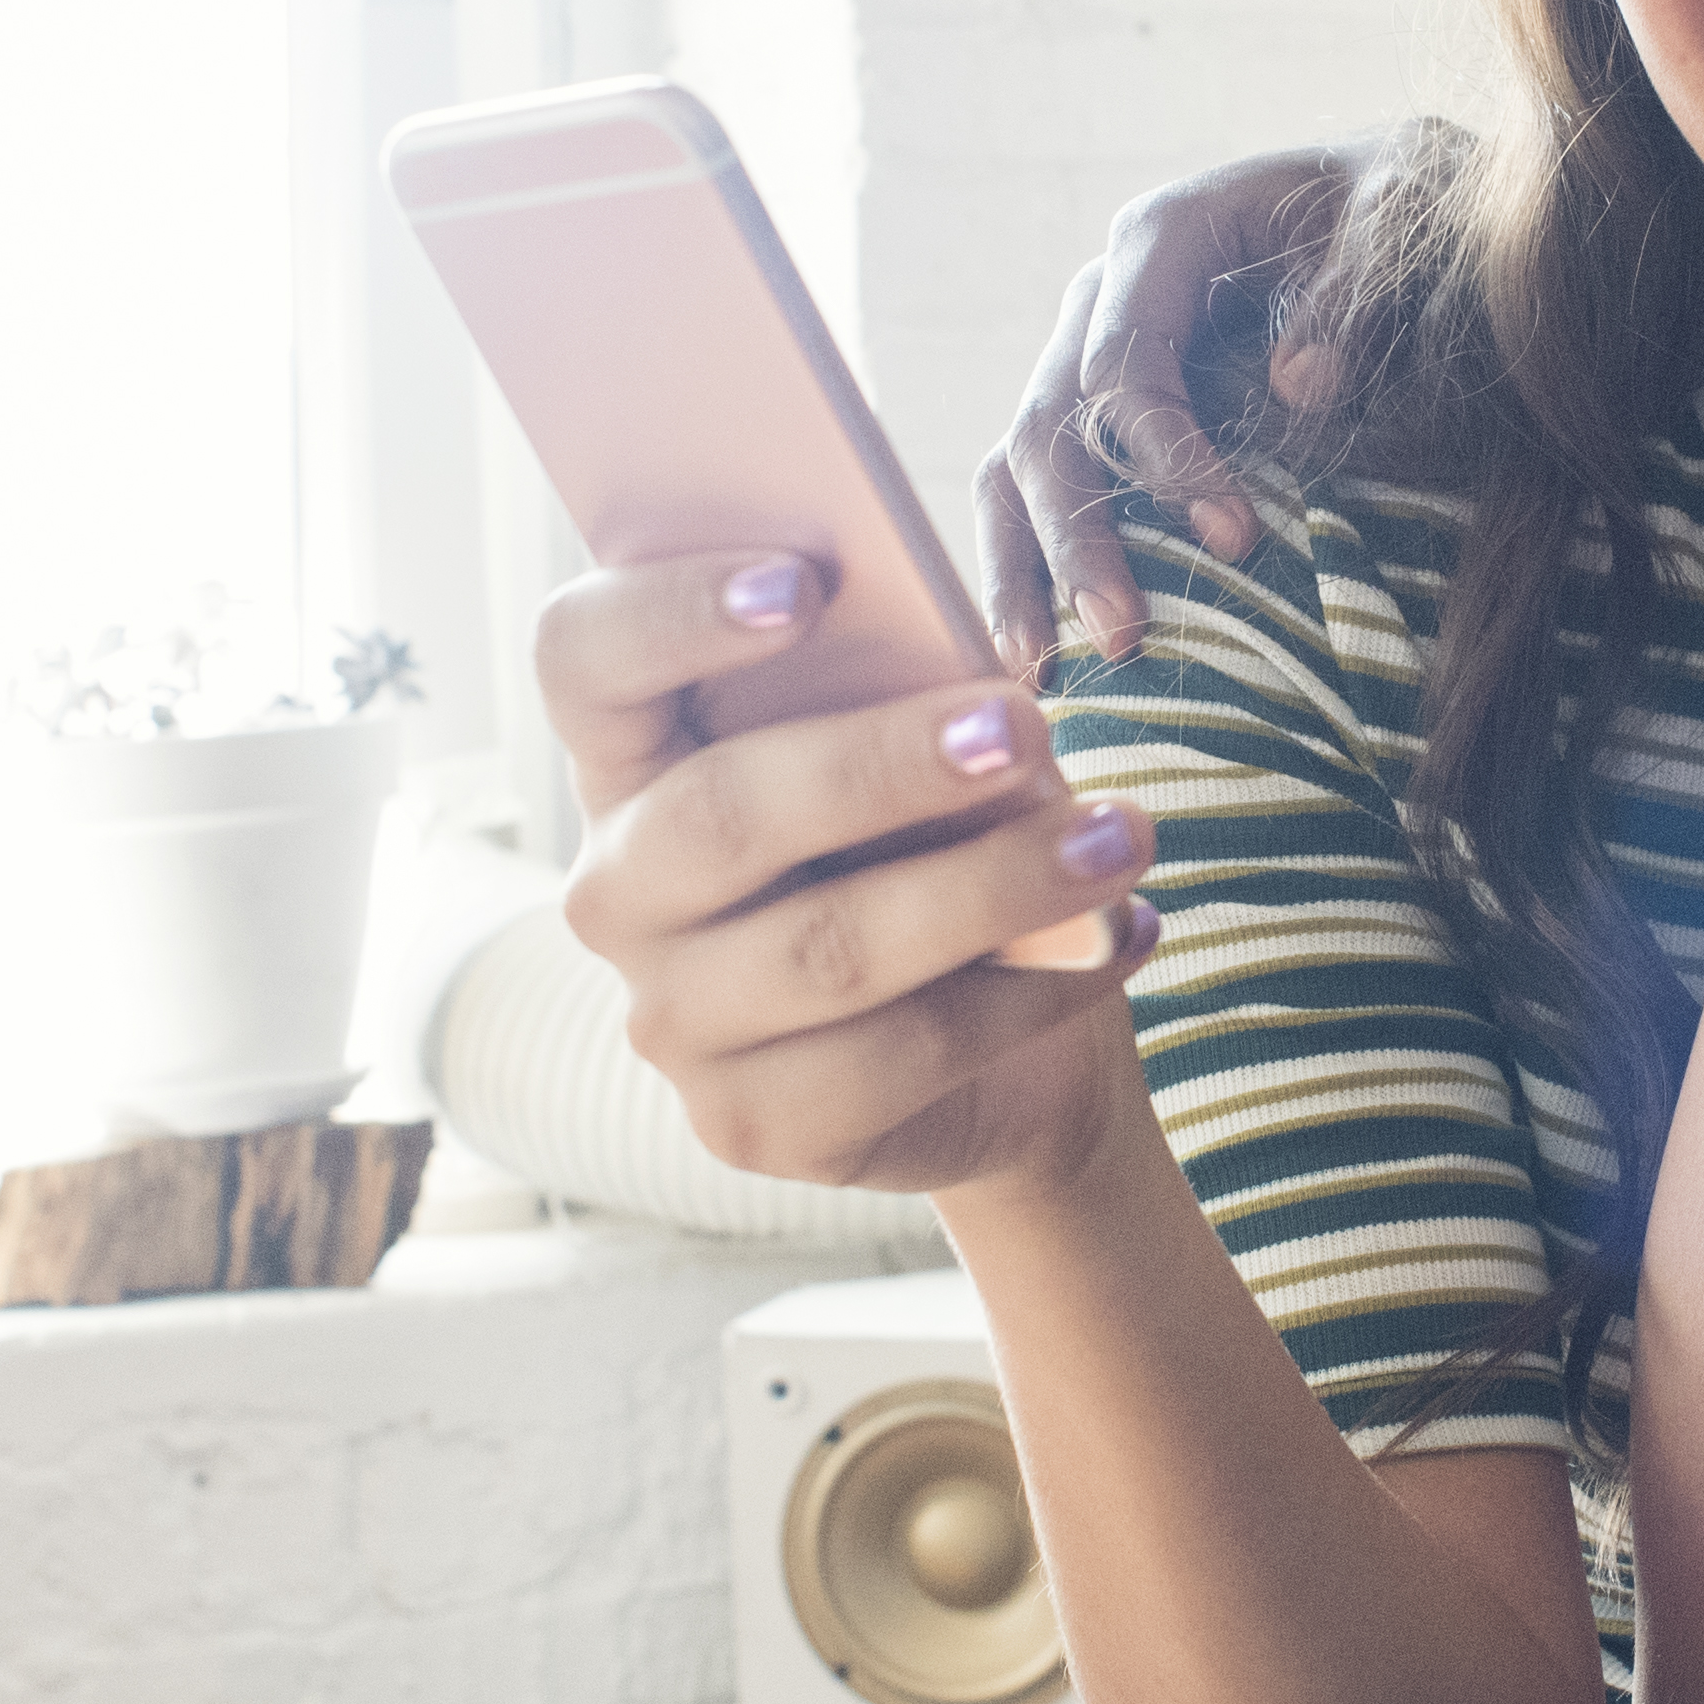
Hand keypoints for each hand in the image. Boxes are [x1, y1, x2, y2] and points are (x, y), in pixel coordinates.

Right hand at [539, 554, 1164, 1200]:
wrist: (1011, 1037)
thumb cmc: (945, 842)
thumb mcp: (923, 743)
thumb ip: (904, 691)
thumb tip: (965, 676)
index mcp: (632, 757)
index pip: (583, 658)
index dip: (668, 610)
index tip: (806, 579)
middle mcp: (620, 889)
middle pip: (718, 811)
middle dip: (880, 763)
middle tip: (1020, 723)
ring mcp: (672, 1019)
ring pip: (825, 947)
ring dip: (994, 884)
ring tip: (1120, 837)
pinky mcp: (750, 1123)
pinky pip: (897, 1053)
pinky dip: (1029, 994)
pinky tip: (1116, 939)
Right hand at [974, 146, 1368, 667]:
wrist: (1401, 205)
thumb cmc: (1405, 209)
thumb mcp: (1402, 217)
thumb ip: (1357, 292)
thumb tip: (1300, 385)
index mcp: (1165, 236)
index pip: (1124, 360)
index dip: (1165, 454)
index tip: (1236, 539)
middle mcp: (1107, 293)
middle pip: (1052, 420)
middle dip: (1078, 534)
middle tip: (1123, 634)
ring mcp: (1094, 350)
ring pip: (1018, 459)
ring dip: (1028, 564)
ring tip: (1045, 669)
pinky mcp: (1105, 405)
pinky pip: (1035, 482)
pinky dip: (1031, 560)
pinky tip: (1043, 647)